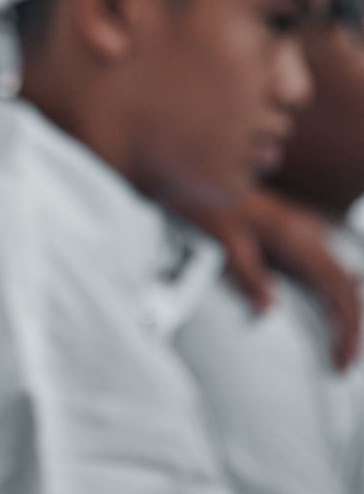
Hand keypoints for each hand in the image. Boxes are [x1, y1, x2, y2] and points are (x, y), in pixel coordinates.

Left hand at [181, 189, 360, 370]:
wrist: (195, 179)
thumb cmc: (207, 208)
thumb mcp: (224, 244)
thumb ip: (249, 276)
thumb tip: (270, 310)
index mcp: (295, 237)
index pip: (339, 287)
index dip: (348, 326)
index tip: (342, 358)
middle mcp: (307, 234)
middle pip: (346, 286)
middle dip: (350, 326)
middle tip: (341, 363)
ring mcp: (302, 235)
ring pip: (338, 279)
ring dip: (341, 313)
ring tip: (337, 349)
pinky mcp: (291, 239)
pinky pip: (321, 272)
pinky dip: (328, 299)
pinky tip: (325, 319)